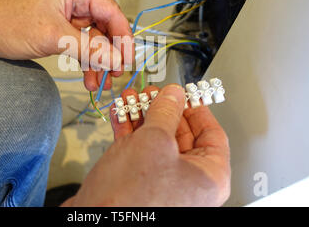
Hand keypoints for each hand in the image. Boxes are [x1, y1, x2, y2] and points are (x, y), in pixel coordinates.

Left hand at [0, 0, 133, 90]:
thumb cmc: (6, 21)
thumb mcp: (52, 36)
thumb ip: (89, 49)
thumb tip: (116, 61)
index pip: (111, 11)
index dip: (123, 37)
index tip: (128, 60)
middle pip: (105, 26)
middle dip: (110, 52)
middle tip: (114, 75)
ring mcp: (66, 13)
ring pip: (94, 38)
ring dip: (98, 61)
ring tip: (99, 83)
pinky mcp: (58, 27)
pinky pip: (80, 44)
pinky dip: (85, 60)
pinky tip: (88, 77)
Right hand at [63, 84, 230, 206]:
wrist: (96, 219)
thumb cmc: (131, 197)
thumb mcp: (154, 141)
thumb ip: (166, 112)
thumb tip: (173, 95)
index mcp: (208, 178)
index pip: (212, 135)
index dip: (197, 109)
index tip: (184, 94)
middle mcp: (190, 183)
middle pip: (181, 135)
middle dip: (162, 110)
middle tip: (152, 94)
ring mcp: (164, 184)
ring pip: (158, 141)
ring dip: (142, 116)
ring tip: (130, 99)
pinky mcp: (141, 185)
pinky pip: (141, 151)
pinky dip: (130, 131)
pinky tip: (120, 115)